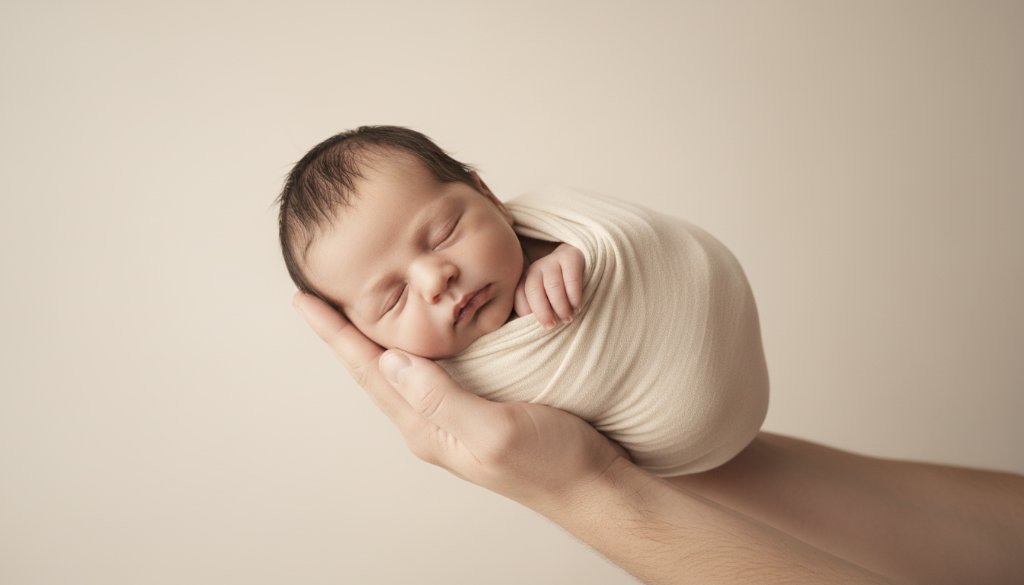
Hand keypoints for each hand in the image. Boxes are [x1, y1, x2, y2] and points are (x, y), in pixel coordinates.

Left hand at [291, 291, 628, 512]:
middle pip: (374, 368)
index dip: (336, 334)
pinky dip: (414, 342)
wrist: (592, 485)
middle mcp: (431, 422)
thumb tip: (393, 360)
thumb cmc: (551, 462)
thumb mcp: (495, 430)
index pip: (369, 371)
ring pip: (400, 367)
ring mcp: (452, 415)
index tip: (305, 300)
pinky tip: (417, 331)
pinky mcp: (477, 406)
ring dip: (372, 336)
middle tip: (316, 297)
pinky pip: (431, 369)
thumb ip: (442, 398)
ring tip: (350, 309)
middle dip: (343, 332)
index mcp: (427, 427)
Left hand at [514, 243, 583, 328]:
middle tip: (552, 326)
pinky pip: (571, 279)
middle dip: (543, 312)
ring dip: (561, 306)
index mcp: (524, 281)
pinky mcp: (571, 257)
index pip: (519, 297)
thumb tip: (524, 330)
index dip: (527, 314)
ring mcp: (552, 261)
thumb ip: (534, 313)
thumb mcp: (544, 301)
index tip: (540, 325)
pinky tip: (577, 306)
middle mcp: (536, 269)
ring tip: (568, 318)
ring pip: (553, 286)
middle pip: (534, 291)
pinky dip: (574, 297)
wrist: (580, 265)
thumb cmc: (559, 293)